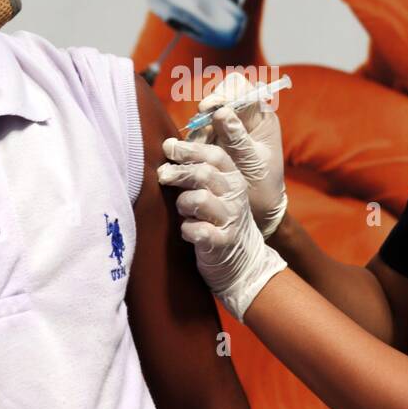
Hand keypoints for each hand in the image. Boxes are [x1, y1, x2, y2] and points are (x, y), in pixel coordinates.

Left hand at [158, 135, 287, 322]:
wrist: (245, 263)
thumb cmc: (220, 220)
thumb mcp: (218, 191)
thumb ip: (200, 170)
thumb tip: (169, 146)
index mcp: (233, 179)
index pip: (214, 155)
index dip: (190, 149)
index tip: (168, 146)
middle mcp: (235, 196)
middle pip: (204, 173)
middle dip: (178, 172)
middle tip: (162, 175)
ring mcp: (230, 219)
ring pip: (199, 199)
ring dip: (183, 204)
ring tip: (183, 212)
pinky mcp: (222, 242)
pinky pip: (197, 230)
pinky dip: (187, 230)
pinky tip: (188, 231)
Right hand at [192, 72, 287, 238]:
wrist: (258, 209)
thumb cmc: (263, 185)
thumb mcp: (252, 162)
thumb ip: (238, 137)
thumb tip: (221, 112)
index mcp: (262, 118)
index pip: (243, 90)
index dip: (225, 93)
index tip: (210, 107)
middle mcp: (244, 119)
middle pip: (221, 96)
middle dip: (208, 108)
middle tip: (200, 121)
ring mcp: (227, 129)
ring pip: (206, 115)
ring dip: (199, 128)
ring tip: (198, 146)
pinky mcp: (213, 142)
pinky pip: (199, 133)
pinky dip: (194, 141)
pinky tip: (192, 154)